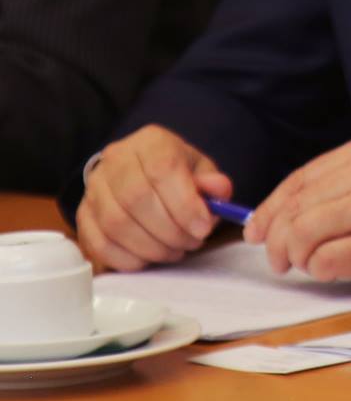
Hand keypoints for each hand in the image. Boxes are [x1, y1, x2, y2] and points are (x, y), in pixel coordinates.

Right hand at [77, 125, 234, 270]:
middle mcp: (116, 160)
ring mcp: (94, 187)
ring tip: (174, 251)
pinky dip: (127, 258)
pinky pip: (99, 243)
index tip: (203, 228)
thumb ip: (213, 183)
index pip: (163, 169)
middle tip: (191, 243)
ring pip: (116, 224)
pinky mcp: (83, 215)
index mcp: (150, 141)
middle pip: (137, 199)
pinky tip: (148, 258)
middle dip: (170, 231)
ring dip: (151, 247)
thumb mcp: (201, 171)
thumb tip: (218, 191)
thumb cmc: (175, 174)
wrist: (140, 174)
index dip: (185, 204)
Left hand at [244, 137, 350, 288]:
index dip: (270, 209)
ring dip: (295, 257)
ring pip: (302, 234)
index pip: (299, 180)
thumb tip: (285, 213)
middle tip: (279, 258)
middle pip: (295, 209)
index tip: (257, 230)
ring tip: (305, 265)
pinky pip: (327, 260)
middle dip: (275, 240)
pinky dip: (320, 269)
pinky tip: (332, 269)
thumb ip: (345, 184)